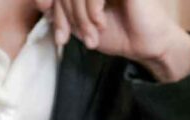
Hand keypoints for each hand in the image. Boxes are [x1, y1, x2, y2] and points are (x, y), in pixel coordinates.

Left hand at [36, 0, 189, 81]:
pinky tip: (101, 24)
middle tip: (76, 39)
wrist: (147, 45)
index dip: (56, 12)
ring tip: (90, 36)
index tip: (60, 37)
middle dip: (66, 18)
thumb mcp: (80, 26)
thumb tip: (42, 3)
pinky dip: (93, 10)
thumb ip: (62, 14)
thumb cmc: (117, 33)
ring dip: (80, 17)